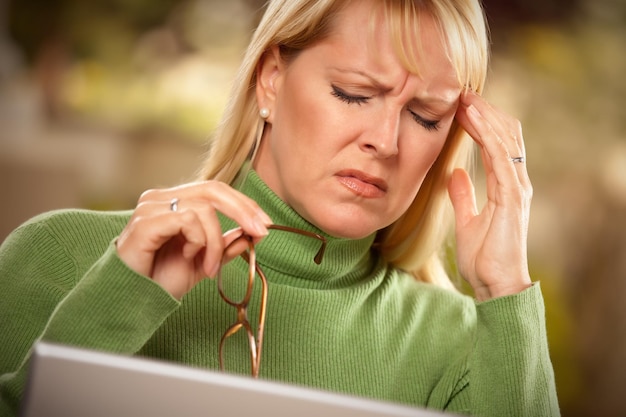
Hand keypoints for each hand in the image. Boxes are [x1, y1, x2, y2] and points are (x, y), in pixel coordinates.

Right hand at [116, 181, 272, 298]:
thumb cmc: (160, 279)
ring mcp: (151, 207)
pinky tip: (190, 258)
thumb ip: (225, 246)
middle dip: (243, 210)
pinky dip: (198, 241)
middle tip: (260, 231)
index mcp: (175, 202)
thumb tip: (253, 233)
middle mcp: (162, 198)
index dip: (244, 204)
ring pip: (203, 209)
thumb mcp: (204, 262)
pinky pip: (186, 220)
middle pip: (213, 189)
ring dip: (215, 241)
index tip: (266, 224)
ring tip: (209, 266)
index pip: (216, 190)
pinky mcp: (145, 221)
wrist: (131, 298)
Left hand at [448, 91, 532, 300]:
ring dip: (485, 117)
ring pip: (505, 140)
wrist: (496, 285)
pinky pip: (501, 158)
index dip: (482, 123)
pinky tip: (473, 120)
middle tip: (461, 93)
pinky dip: (487, 135)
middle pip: (506, 135)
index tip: (461, 107)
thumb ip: (464, 197)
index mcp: (506, 187)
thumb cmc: (484, 258)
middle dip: (485, 112)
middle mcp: (516, 183)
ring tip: (465, 98)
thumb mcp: (467, 220)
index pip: (498, 144)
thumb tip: (455, 175)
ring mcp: (517, 189)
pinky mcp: (512, 197)